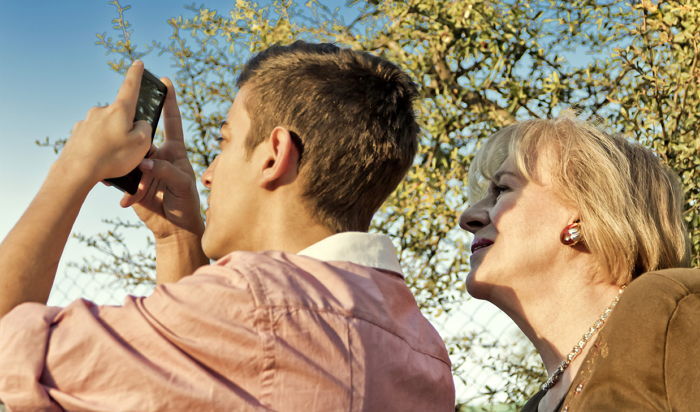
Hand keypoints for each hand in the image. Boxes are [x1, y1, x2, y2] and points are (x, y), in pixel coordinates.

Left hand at [59, 61, 151, 182]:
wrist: (77, 171)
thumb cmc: (113, 156)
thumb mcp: (142, 144)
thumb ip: (146, 129)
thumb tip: (139, 125)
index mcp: (119, 110)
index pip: (130, 87)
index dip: (136, 74)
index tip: (138, 63)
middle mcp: (101, 112)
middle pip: (121, 116)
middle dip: (127, 129)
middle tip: (131, 150)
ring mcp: (86, 123)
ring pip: (107, 130)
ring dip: (113, 142)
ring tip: (115, 163)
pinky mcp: (77, 135)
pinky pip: (94, 141)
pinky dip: (100, 151)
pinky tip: (101, 164)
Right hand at [120, 78, 203, 239]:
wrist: (174, 228)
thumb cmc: (186, 203)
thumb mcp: (182, 185)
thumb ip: (166, 170)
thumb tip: (145, 163)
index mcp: (175, 151)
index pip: (172, 121)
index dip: (170, 101)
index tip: (165, 81)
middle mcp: (157, 155)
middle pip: (142, 138)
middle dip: (136, 140)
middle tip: (137, 153)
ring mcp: (143, 168)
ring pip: (128, 157)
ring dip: (127, 169)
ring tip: (137, 185)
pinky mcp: (132, 182)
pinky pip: (120, 178)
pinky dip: (121, 187)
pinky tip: (126, 199)